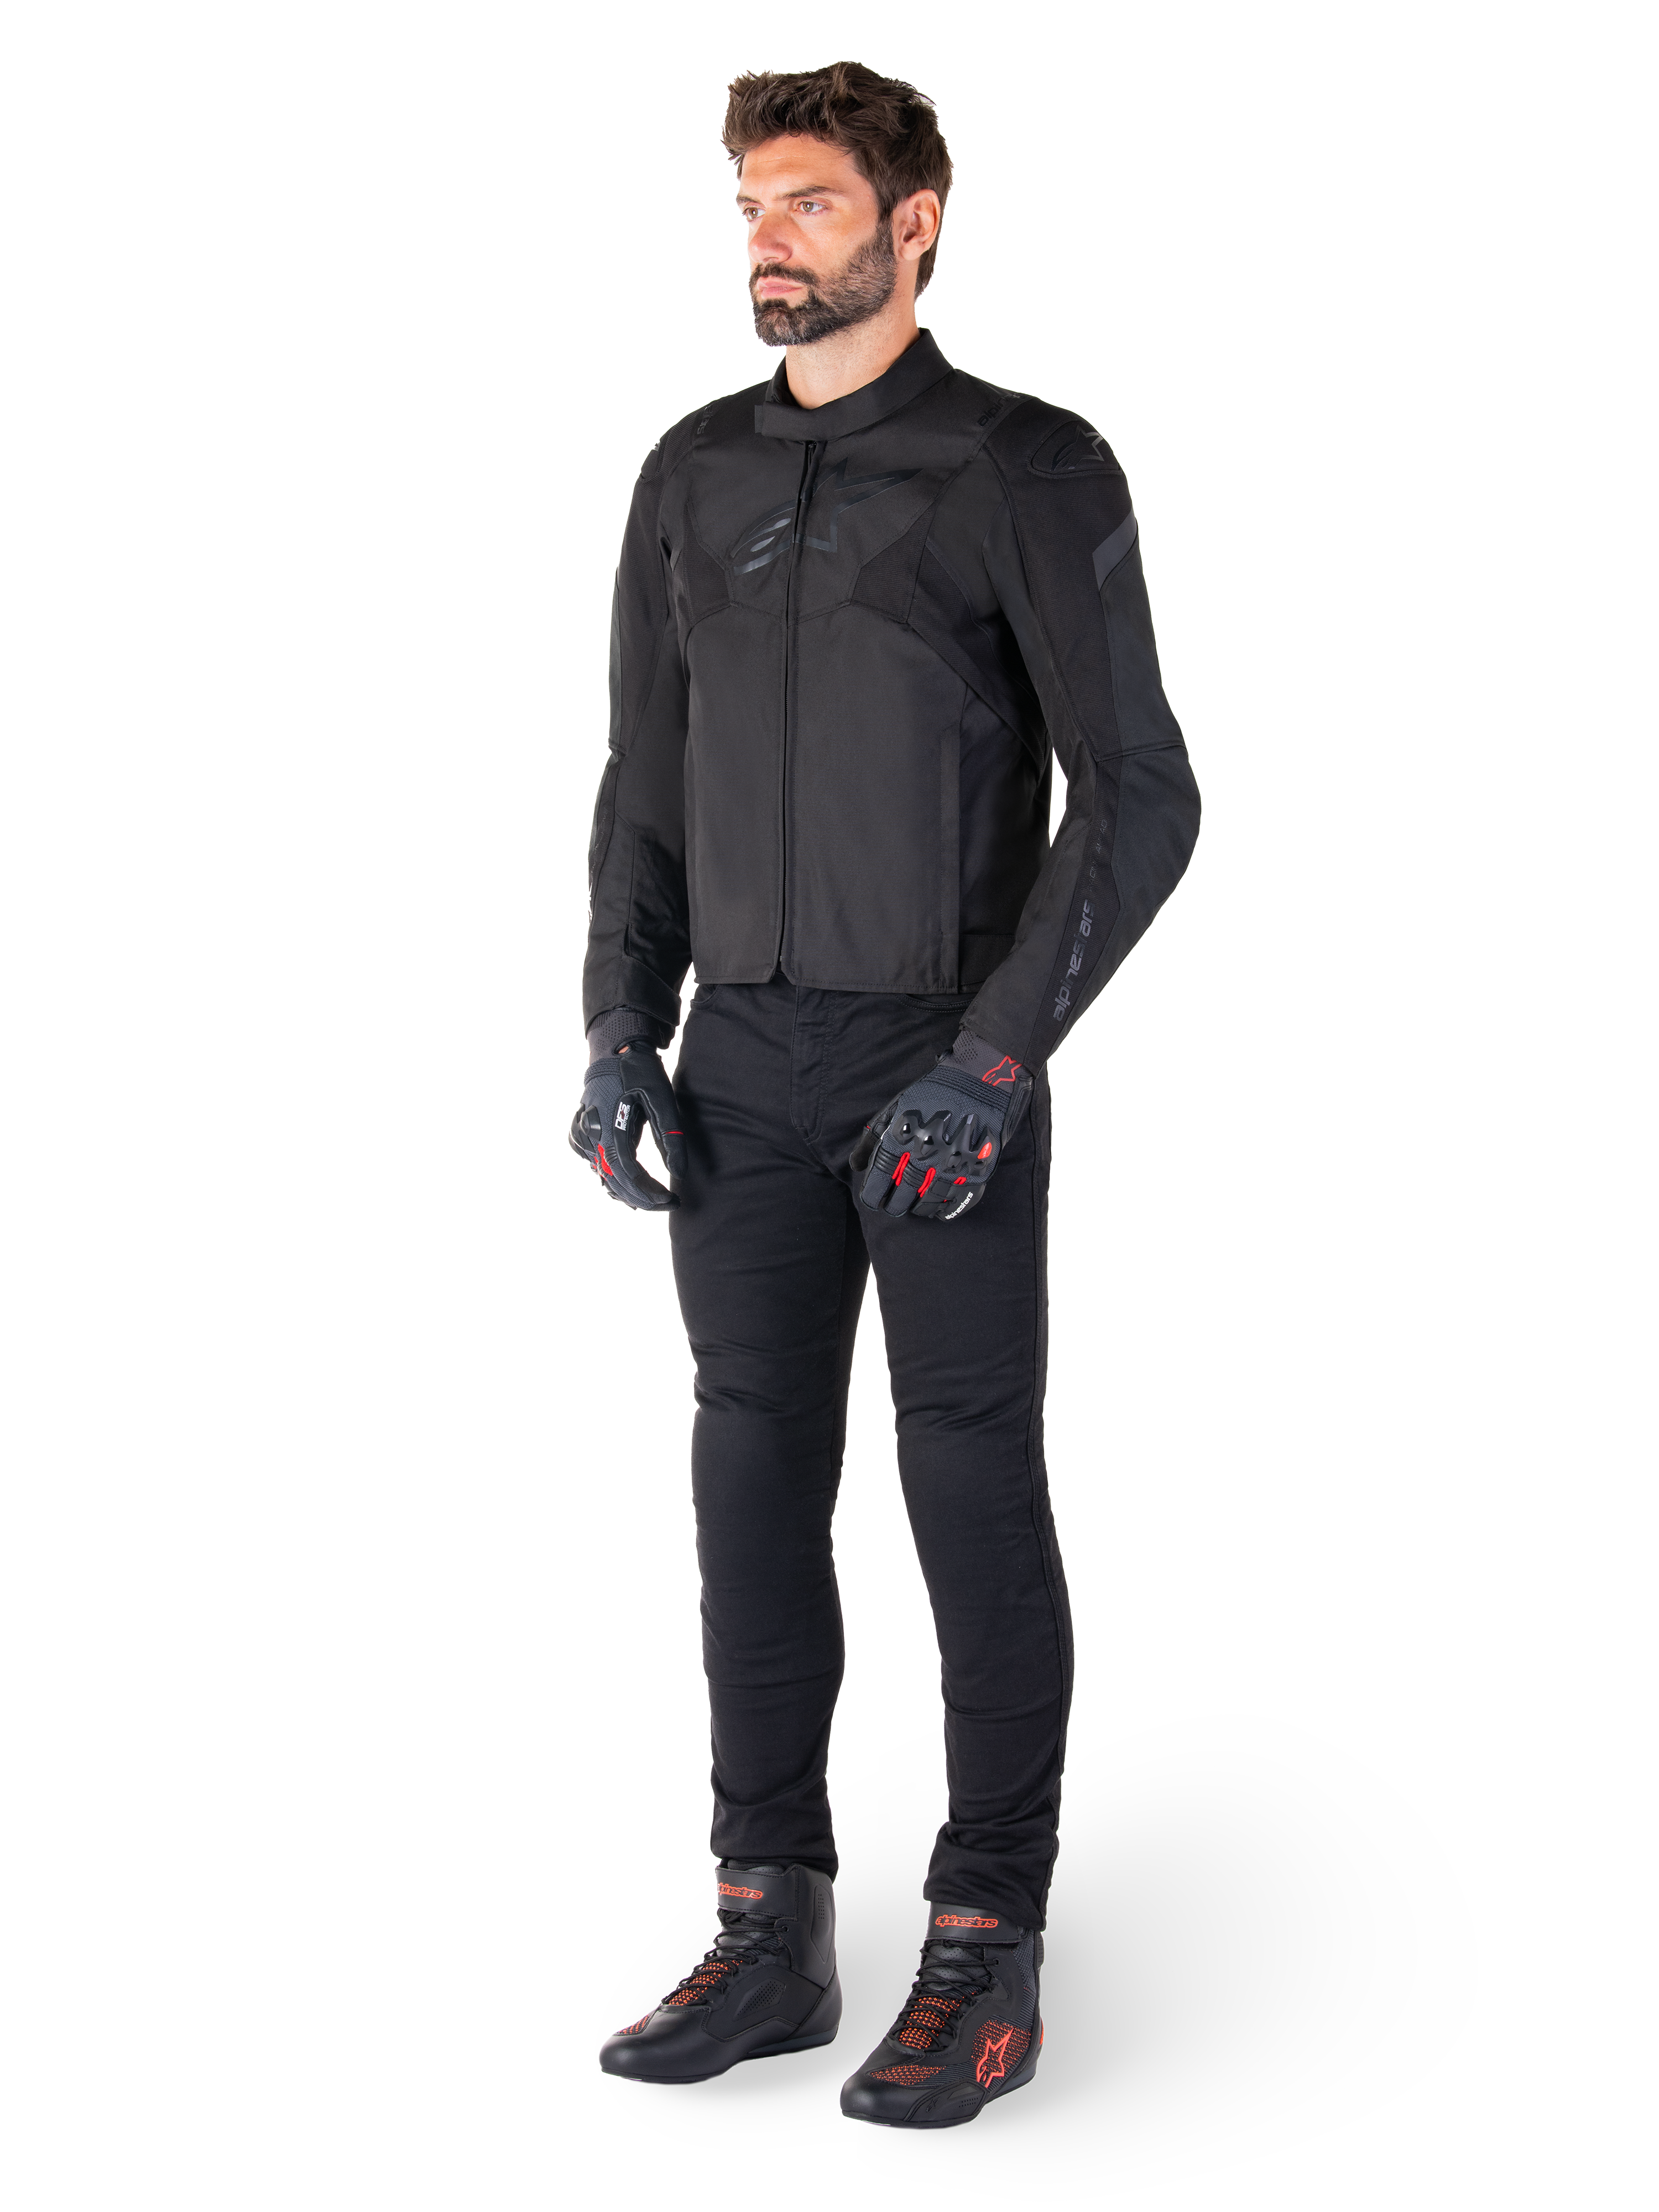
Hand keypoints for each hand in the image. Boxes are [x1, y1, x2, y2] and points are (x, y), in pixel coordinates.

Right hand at [570, 1036, 687, 1209]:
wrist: (615, 1052)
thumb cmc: (642, 1073)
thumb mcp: (663, 1099)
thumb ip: (671, 1137)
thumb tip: (679, 1173)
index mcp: (609, 1125)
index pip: (627, 1172)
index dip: (649, 1192)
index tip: (672, 1201)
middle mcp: (590, 1135)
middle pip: (614, 1180)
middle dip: (643, 1198)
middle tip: (670, 1205)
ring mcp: (582, 1136)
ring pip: (604, 1177)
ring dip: (629, 1192)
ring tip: (656, 1201)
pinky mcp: (581, 1136)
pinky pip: (597, 1167)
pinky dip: (615, 1180)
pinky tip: (633, 1189)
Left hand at [851, 1033, 1032, 1220]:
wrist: (981, 1080)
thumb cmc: (932, 1094)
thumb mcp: (896, 1108)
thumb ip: (872, 1139)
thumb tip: (856, 1166)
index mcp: (900, 1141)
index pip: (877, 1185)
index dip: (873, 1196)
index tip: (874, 1198)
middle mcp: (924, 1157)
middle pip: (900, 1200)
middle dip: (894, 1206)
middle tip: (894, 1205)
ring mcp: (951, 1166)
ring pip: (927, 1205)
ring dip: (917, 1209)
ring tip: (914, 1205)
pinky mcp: (975, 1171)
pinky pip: (956, 1203)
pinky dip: (944, 1210)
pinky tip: (938, 1208)